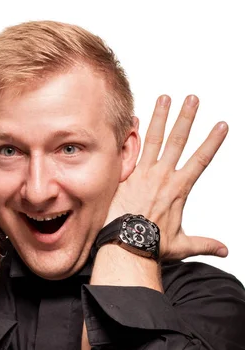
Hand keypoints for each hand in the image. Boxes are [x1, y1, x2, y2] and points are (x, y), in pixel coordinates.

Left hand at [106, 95, 228, 259]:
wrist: (125, 245)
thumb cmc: (152, 245)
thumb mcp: (182, 245)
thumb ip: (204, 244)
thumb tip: (224, 251)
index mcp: (179, 189)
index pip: (201, 159)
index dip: (212, 141)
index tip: (221, 125)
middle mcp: (162, 176)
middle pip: (178, 141)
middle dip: (186, 118)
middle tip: (192, 98)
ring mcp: (142, 174)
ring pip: (153, 139)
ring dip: (160, 117)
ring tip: (165, 98)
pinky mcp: (125, 176)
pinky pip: (130, 150)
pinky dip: (132, 134)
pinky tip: (134, 118)